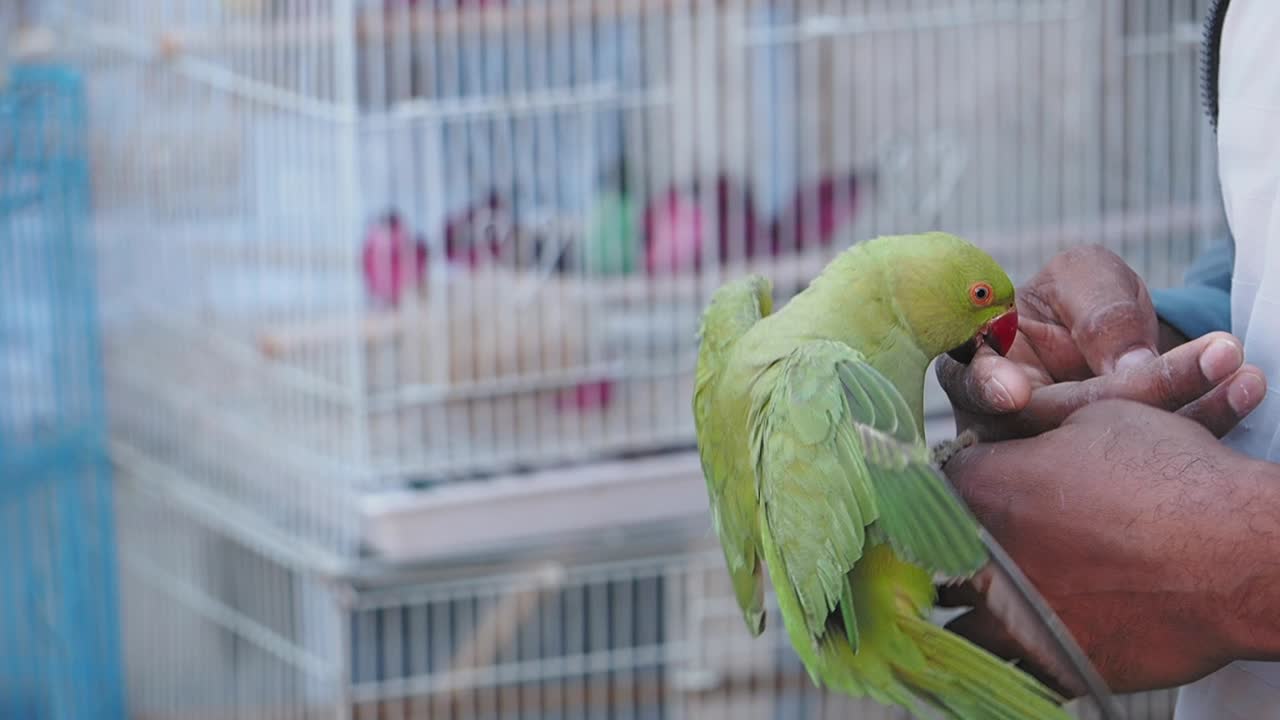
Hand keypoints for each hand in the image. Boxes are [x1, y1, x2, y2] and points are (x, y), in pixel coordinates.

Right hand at [936, 245, 1263, 438]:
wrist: (1112, 335)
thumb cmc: (1079, 300)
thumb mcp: (1084, 279)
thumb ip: (1096, 309)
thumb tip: (1126, 367)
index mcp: (980, 366)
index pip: (974, 379)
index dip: (989, 386)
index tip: (1012, 390)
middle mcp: (1006, 424)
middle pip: (1059, 421)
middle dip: (1140, 392)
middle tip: (1219, 354)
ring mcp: (1052, 461)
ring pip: (1108, 451)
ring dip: (1187, 410)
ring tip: (1243, 371)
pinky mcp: (1104, 479)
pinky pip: (1153, 461)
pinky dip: (1207, 422)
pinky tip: (1246, 389)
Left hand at [940, 400, 1279, 694]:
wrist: (1241, 554)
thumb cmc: (1175, 479)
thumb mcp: (1097, 417)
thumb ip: (1038, 427)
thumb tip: (1017, 423)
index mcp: (984, 487)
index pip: (929, 486)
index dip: (946, 486)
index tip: (958, 491)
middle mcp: (983, 553)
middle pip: (927, 554)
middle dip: (938, 546)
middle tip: (961, 542)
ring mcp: (1012, 614)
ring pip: (950, 617)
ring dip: (959, 603)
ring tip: (978, 592)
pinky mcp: (1048, 662)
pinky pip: (998, 665)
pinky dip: (999, 649)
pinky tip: (1014, 633)